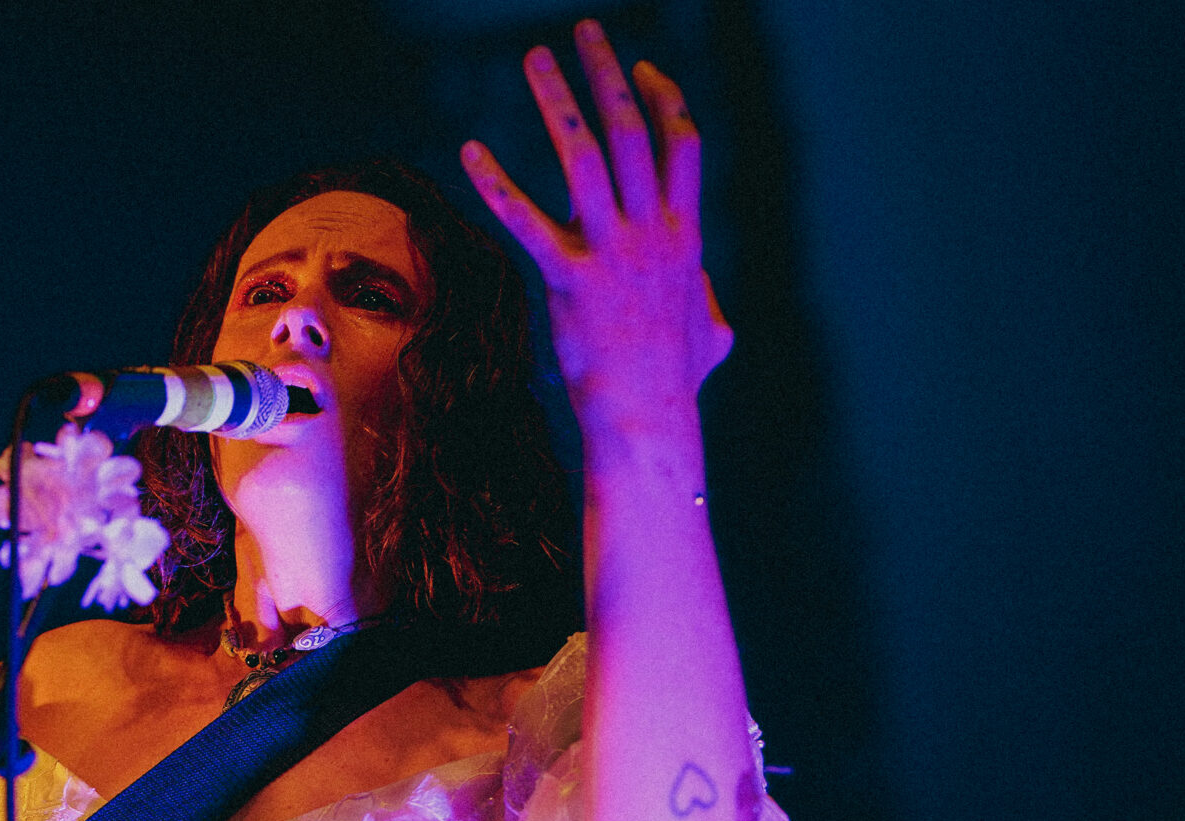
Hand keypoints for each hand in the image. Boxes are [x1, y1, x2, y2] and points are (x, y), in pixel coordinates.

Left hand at [460, 19, 731, 423]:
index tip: (640, 68)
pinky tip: (469, 150)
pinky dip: (496, 182)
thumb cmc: (675, 384)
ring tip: (535, 57)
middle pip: (631, 130)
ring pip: (583, 155)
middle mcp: (652, 230)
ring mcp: (611, 251)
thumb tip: (714, 311)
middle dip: (607, 73)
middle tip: (585, 31)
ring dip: (557, 99)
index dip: (662, 99)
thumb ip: (711, 308)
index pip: (681, 143)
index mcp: (686, 234)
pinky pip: (525, 219)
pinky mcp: (569, 279)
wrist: (649, 418)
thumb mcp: (711, 338)